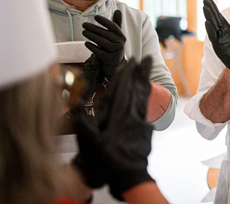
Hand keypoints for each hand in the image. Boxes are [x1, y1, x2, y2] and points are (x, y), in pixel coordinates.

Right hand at [73, 57, 154, 199]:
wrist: (131, 178)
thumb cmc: (109, 162)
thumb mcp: (91, 144)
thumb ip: (83, 124)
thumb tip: (75, 105)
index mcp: (121, 117)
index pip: (124, 90)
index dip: (127, 74)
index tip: (130, 60)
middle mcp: (135, 116)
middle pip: (139, 89)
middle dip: (141, 73)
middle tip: (148, 58)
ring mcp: (143, 123)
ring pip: (145, 97)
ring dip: (145, 82)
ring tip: (148, 71)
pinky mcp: (147, 130)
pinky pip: (146, 108)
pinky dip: (146, 97)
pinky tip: (146, 94)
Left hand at [82, 10, 125, 77]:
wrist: (115, 63)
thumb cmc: (113, 46)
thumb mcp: (116, 35)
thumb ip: (116, 23)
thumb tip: (118, 10)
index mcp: (122, 36)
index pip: (113, 26)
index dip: (105, 21)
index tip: (95, 17)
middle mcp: (120, 44)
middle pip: (106, 34)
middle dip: (94, 28)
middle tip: (84, 24)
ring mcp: (115, 52)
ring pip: (102, 42)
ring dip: (91, 36)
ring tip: (83, 32)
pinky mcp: (109, 59)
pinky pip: (99, 52)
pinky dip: (92, 47)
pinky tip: (86, 43)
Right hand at [203, 0, 229, 70]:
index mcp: (226, 28)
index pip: (218, 16)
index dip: (214, 8)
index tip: (209, 0)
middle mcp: (220, 32)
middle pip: (214, 19)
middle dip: (210, 10)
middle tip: (205, 0)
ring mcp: (218, 38)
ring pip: (212, 26)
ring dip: (209, 17)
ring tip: (205, 8)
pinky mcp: (218, 45)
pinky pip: (213, 36)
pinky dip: (210, 29)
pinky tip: (207, 22)